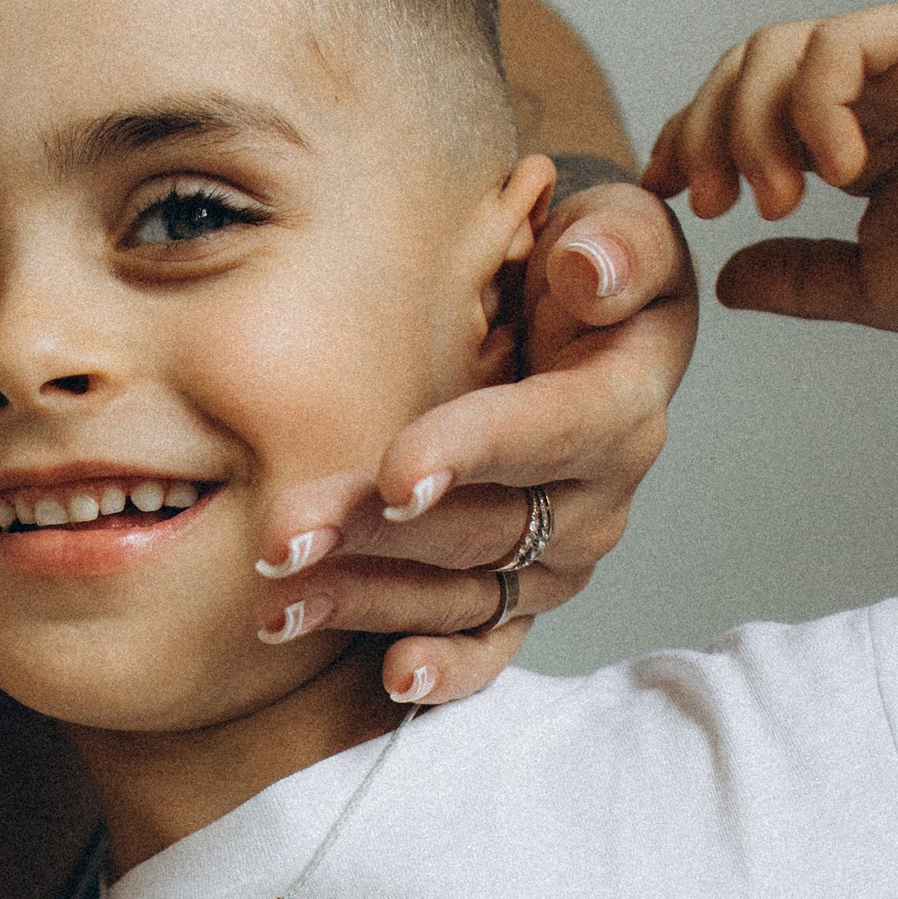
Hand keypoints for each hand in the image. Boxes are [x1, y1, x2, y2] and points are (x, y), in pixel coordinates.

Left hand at [249, 178, 696, 704]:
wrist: (575, 312)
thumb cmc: (582, 262)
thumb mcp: (615, 223)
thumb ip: (616, 242)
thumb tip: (590, 271)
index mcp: (621, 401)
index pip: (551, 430)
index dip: (475, 450)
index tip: (395, 471)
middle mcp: (596, 493)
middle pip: (485, 525)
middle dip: (377, 534)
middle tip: (281, 537)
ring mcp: (557, 554)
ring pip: (464, 591)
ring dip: (369, 599)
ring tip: (276, 600)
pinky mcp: (521, 592)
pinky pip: (489, 644)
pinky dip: (445, 669)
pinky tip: (389, 675)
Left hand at [648, 1, 897, 372]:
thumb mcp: (873, 282)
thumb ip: (798, 274)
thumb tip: (722, 280)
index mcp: (852, 127)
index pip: (743, 107)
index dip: (689, 139)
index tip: (661, 194)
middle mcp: (873, 81)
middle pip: (743, 68)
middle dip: (704, 131)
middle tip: (708, 201)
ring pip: (776, 48)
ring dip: (750, 124)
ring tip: (778, 197)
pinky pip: (836, 45)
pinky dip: (814, 108)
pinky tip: (838, 172)